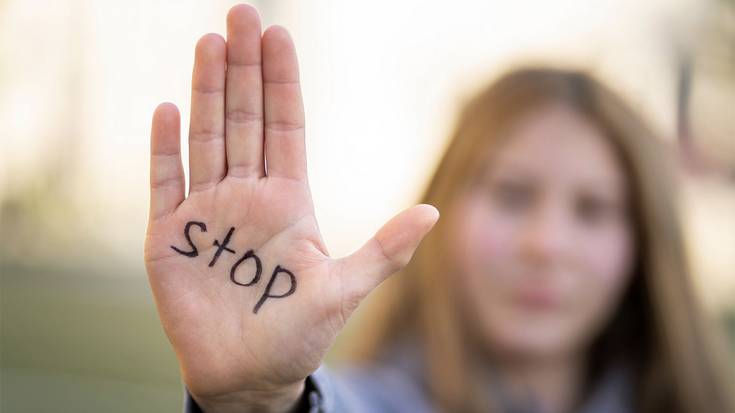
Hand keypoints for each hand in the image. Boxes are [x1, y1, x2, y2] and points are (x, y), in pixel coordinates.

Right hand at [144, 4, 438, 411]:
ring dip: (207, 92)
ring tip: (209, 44)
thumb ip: (384, 250)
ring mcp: (206, 212)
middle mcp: (246, 197)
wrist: (247, 374)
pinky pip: (165, 183)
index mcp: (288, 201)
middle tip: (240, 15)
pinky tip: (168, 109)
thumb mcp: (344, 290)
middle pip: (244, 120)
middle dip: (242, 68)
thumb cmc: (297, 334)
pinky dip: (164, 149)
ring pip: (206, 139)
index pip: (285, 127)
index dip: (282, 82)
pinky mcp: (169, 237)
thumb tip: (434, 212)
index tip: (279, 35)